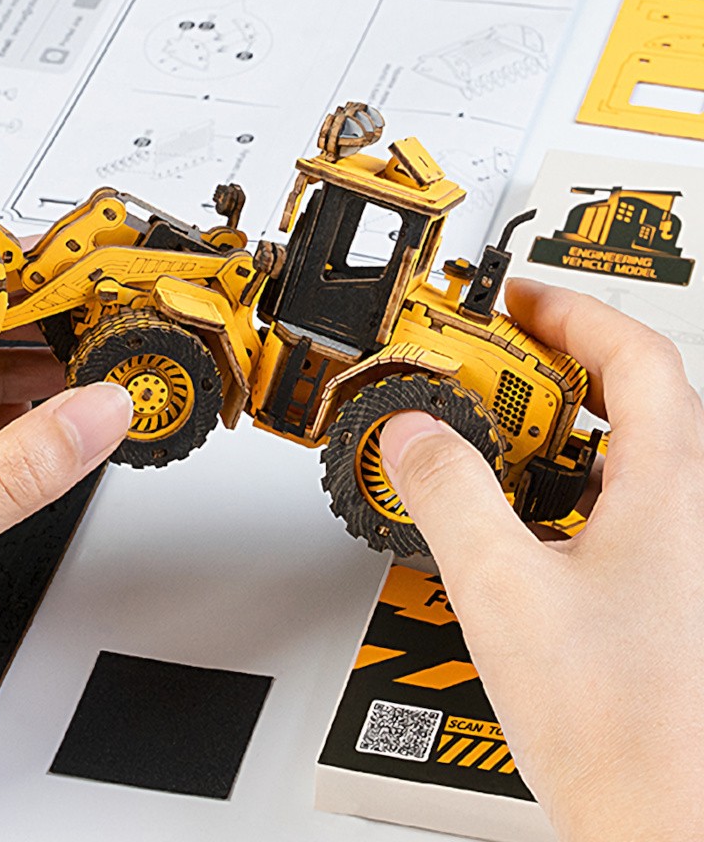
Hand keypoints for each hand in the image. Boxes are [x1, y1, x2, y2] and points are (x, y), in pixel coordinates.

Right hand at [380, 278, 703, 840]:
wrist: (669, 827)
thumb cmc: (624, 733)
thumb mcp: (504, 592)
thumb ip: (450, 495)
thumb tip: (414, 431)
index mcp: (670, 493)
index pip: (636, 358)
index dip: (574, 313)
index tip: (517, 300)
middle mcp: (692, 517)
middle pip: (636, 399)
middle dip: (557, 365)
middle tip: (491, 360)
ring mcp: (683, 560)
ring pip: (626, 457)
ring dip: (558, 427)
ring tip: (491, 430)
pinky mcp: (665, 597)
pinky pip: (617, 511)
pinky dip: (562, 487)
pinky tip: (516, 518)